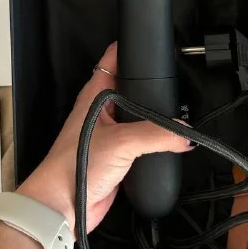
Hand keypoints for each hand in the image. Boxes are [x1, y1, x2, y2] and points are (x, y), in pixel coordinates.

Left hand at [17, 42, 193, 234]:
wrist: (63, 206)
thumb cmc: (73, 167)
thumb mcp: (121, 142)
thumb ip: (156, 134)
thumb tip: (184, 133)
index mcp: (95, 95)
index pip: (113, 60)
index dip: (129, 48)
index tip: (149, 42)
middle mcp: (101, 111)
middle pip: (131, 88)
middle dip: (151, 87)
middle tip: (173, 83)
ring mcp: (110, 133)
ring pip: (138, 117)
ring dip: (154, 119)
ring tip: (174, 115)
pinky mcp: (117, 156)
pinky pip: (141, 143)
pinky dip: (154, 143)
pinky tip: (167, 144)